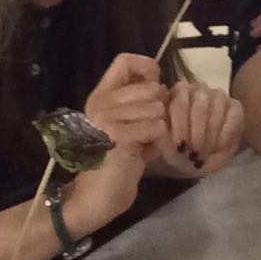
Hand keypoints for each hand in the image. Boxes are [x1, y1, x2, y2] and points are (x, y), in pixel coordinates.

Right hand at [68, 53, 168, 230]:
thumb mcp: (128, 125)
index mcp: (101, 96)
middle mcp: (101, 103)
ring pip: (158, 108)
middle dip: (160, 109)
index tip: (154, 87)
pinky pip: (157, 127)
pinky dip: (158, 142)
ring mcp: (107, 117)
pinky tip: (144, 154)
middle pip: (152, 87)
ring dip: (159, 129)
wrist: (97, 198)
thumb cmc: (117, 161)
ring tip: (144, 144)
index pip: (124, 61)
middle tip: (148, 131)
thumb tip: (163, 86)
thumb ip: (139, 103)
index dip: (147, 68)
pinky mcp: (118, 134)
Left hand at [158, 82, 244, 175]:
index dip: (180, 125)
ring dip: (210, 134)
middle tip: (193, 153)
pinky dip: (224, 134)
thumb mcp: (165, 145)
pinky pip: (232, 116)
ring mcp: (219, 96)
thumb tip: (159, 128)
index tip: (180, 147)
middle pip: (200, 103)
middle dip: (196, 131)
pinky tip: (217, 148)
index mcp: (177, 94)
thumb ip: (160, 135)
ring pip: (217, 108)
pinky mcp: (235, 107)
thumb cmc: (179, 149)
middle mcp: (199, 90)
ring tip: (204, 153)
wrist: (198, 158)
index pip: (179, 102)